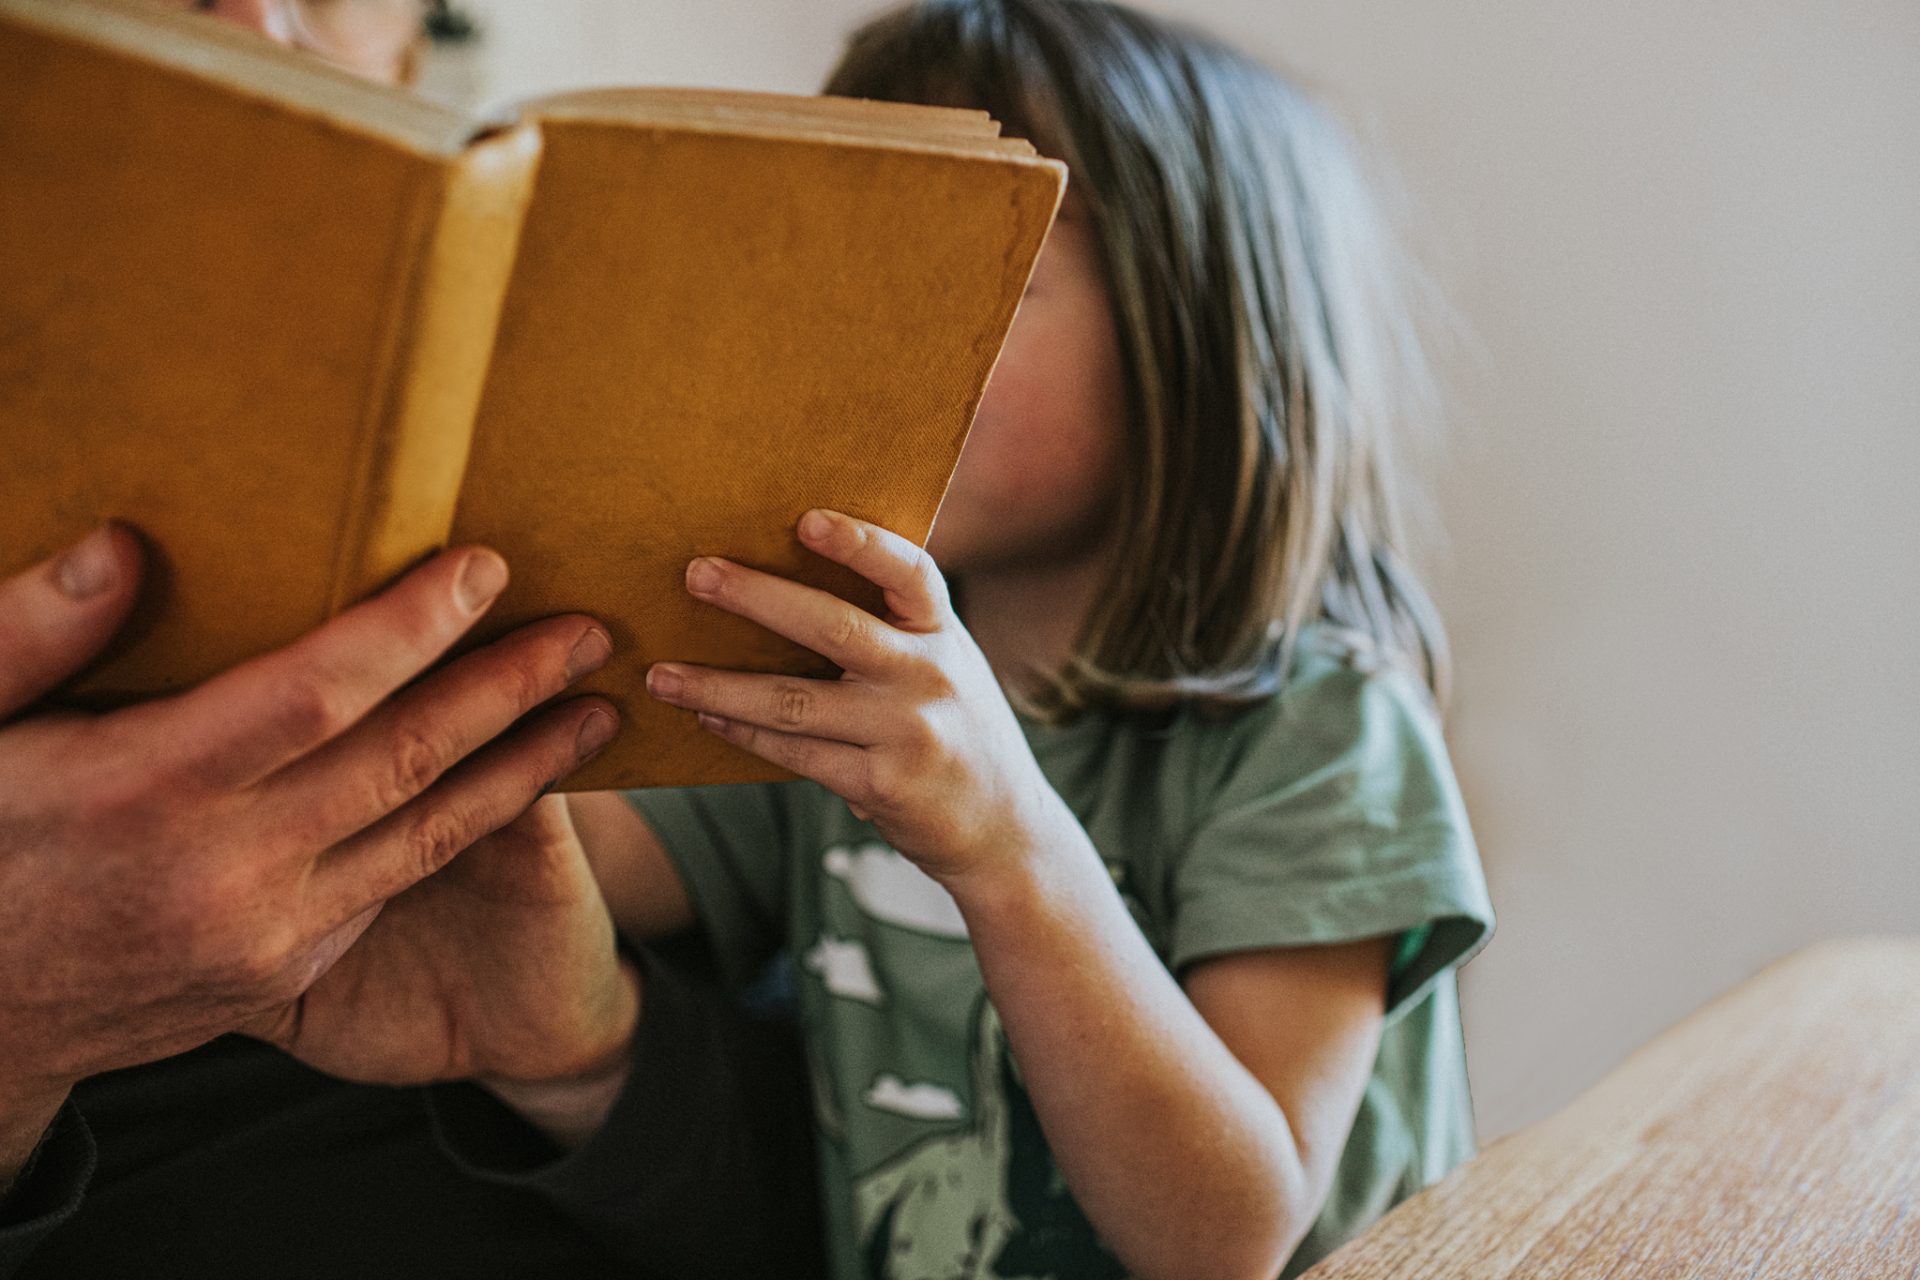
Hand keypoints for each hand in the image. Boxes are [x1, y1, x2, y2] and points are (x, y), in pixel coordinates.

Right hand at [0, 527, 617, 1162]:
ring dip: (525, 769)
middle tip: (590, 629)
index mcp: (141, 790)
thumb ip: (31, 635)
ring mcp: (262, 938)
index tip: (486, 567)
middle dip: (509, 688)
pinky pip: (390, 886)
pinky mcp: (285, 977)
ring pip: (426, 836)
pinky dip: (462, 830)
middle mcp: (220, 872)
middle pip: (406, 761)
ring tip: (598, 710)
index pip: (318, 692)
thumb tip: (124, 546)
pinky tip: (514, 783)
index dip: (413, 626)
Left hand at [643, 508, 1070, 887]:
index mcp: (945, 633)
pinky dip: (745, 733)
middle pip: (835, 628)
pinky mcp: (883, 786)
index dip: (860, 542)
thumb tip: (790, 582)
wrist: (1003, 830)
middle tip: (697, 574)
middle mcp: (930, 676)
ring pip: (795, 700)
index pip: (908, 573)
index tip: (805, 518)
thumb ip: (894, 630)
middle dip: (758, 598)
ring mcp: (907, 733)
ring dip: (719, 685)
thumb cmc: (954, 731)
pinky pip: (797, 752)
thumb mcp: (945, 667)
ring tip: (661, 674)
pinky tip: (707, 717)